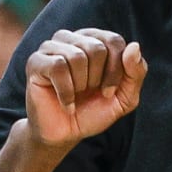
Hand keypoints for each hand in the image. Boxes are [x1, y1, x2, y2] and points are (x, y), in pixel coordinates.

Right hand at [25, 29, 145, 148]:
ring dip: (81, 85)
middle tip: (88, 93)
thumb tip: (134, 46)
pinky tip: (67, 104)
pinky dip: (67, 92)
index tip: (109, 92)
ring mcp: (51, 47)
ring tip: (76, 95)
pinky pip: (57, 67)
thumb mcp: (125, 97)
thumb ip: (136, 72)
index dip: (116, 70)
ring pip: (77, 56)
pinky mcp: (35, 62)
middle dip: (98, 79)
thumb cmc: (93, 111)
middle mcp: (72, 38)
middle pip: (96, 48)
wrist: (64, 133)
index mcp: (95, 39)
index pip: (115, 41)